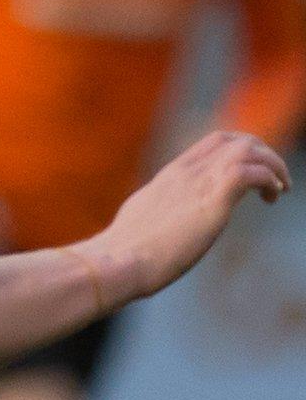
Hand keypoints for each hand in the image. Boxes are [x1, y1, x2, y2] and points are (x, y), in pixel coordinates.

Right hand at [79, 130, 288, 302]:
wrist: (120, 260)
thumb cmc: (127, 250)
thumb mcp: (144, 219)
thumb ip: (160, 210)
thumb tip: (161, 220)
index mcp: (171, 174)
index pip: (214, 142)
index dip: (243, 151)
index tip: (254, 175)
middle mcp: (186, 172)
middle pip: (236, 139)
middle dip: (265, 155)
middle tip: (275, 183)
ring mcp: (199, 183)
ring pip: (249, 149)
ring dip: (274, 165)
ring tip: (280, 190)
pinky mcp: (212, 201)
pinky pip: (252, 173)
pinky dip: (270, 179)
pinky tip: (271, 199)